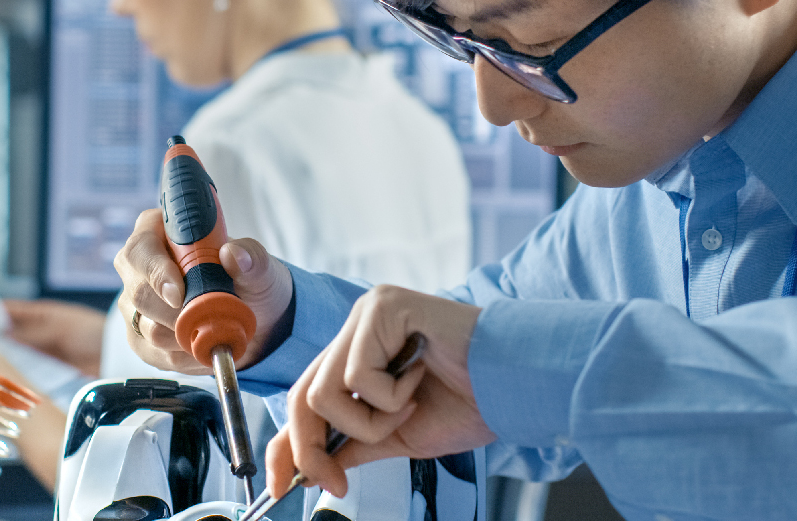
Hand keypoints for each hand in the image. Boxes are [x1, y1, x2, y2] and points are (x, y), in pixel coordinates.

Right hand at [3, 299, 104, 376]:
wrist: (115, 355)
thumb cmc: (91, 332)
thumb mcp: (57, 330)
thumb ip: (29, 332)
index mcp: (39, 314)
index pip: (7, 311)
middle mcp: (37, 331)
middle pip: (8, 335)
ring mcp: (41, 351)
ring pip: (15, 354)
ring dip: (3, 359)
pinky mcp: (48, 369)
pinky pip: (27, 370)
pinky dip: (17, 373)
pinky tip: (5, 380)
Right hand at [113, 208, 292, 373]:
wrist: (253, 319)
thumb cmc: (249, 281)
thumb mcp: (260, 266)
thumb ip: (251, 258)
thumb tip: (233, 254)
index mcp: (158, 231)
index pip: (141, 249)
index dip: (157, 273)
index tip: (180, 294)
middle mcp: (138, 266)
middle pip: (138, 293)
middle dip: (177, 314)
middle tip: (209, 319)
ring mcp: (134, 303)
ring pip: (147, 329)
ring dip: (186, 337)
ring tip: (216, 330)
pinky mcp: (138, 336)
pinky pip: (154, 354)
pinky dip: (186, 357)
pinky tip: (205, 346)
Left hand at [265, 285, 497, 497]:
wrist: (516, 384)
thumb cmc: (470, 401)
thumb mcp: (399, 435)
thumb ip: (355, 445)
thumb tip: (311, 470)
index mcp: (359, 354)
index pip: (304, 399)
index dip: (286, 446)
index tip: (280, 488)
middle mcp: (357, 329)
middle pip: (303, 396)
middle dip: (311, 448)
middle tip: (335, 483)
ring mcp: (367, 315)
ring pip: (325, 391)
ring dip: (369, 420)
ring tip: (409, 409)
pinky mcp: (382, 307)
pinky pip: (358, 375)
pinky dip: (390, 396)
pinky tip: (422, 378)